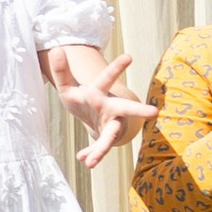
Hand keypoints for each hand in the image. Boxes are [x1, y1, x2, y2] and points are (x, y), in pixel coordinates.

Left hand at [57, 51, 156, 168]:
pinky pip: (99, 147)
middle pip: (126, 108)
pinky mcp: (105, 138)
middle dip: (139, 110)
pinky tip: (84, 160)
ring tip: (92, 162)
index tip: (129, 56)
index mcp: (99, 92)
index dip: (117, 68)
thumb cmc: (81, 98)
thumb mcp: (67, 86)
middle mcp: (110, 108)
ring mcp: (110, 124)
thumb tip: (55, 49)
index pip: (107, 78)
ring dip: (102, 148)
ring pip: (110, 136)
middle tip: (155, 113)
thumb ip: (61, 71)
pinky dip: (91, 154)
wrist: (90, 116)